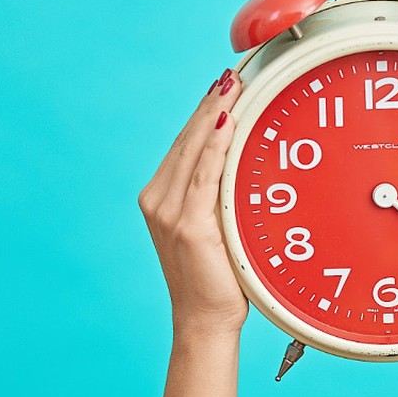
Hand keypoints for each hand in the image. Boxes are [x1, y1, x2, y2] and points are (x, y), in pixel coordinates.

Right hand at [138, 69, 246, 337]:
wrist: (204, 321)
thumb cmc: (215, 278)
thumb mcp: (212, 228)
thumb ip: (215, 195)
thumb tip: (241, 162)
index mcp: (158, 199)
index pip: (183, 144)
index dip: (202, 112)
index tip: (222, 86)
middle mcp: (156, 201)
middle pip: (186, 140)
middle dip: (210, 105)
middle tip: (231, 75)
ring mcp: (168, 212)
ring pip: (194, 151)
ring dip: (215, 115)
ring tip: (232, 87)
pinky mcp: (188, 225)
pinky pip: (205, 175)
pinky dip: (217, 146)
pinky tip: (229, 123)